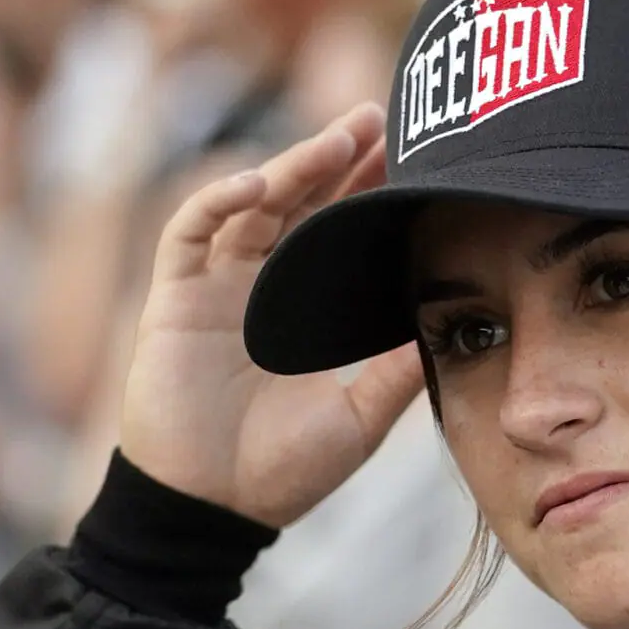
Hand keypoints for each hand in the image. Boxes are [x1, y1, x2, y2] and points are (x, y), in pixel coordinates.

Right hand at [120, 103, 423, 528]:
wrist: (213, 512)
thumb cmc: (281, 472)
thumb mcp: (363, 416)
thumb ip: (400, 367)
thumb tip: (455, 322)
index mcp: (304, 311)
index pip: (339, 233)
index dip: (370, 194)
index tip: (413, 159)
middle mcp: (259, 289)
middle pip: (301, 204)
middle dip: (339, 158)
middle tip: (383, 116)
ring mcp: (214, 289)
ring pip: (254, 204)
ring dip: (295, 166)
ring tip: (341, 136)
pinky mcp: (173, 299)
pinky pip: (190, 231)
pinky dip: (221, 199)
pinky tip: (263, 181)